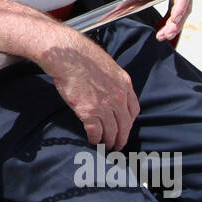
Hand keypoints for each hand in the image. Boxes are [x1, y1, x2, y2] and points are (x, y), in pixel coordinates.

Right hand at [40, 30, 138, 149]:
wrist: (68, 55)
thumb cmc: (83, 56)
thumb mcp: (108, 66)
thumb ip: (113, 81)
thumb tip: (109, 89)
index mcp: (125, 85)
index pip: (134, 110)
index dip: (129, 122)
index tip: (125, 127)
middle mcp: (118, 97)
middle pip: (125, 125)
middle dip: (122, 138)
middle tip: (118, 145)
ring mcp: (104, 106)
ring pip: (112, 132)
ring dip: (109, 141)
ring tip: (106, 146)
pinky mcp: (88, 112)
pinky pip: (96, 132)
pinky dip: (95, 139)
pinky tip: (93, 140)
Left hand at [130, 0, 193, 41]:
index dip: (181, 7)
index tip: (175, 20)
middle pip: (186, 4)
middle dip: (177, 21)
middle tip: (166, 34)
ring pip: (184, 10)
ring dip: (175, 25)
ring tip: (163, 36)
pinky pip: (178, 11)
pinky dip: (172, 22)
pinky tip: (164, 31)